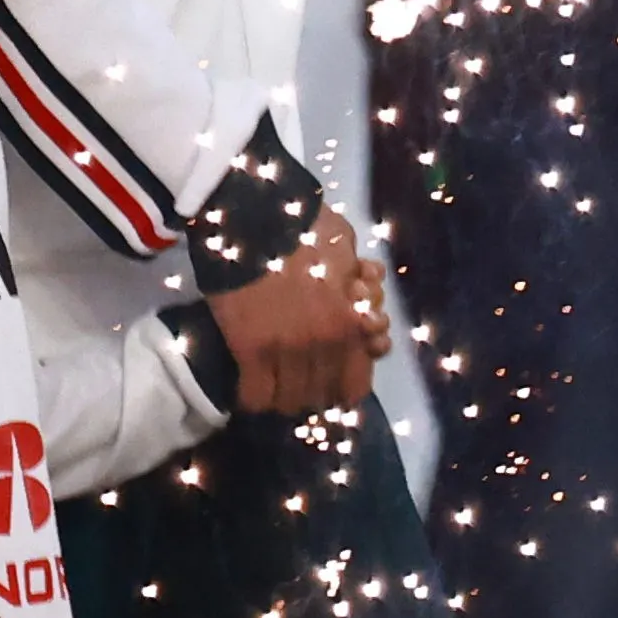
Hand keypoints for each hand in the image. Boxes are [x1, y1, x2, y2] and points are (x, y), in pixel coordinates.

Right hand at [207, 218, 388, 414]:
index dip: (343, 388)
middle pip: (322, 396)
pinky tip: (250, 384)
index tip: (330, 384)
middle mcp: (327, 343)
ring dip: (284, 397)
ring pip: (290, 401)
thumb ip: (360, 292)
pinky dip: (253, 396)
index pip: (356, 384)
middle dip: (313, 393)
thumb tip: (368, 318)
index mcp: (354, 323)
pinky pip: (255, 395)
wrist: (257, 217)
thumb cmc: (306, 229)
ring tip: (275, 385)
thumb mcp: (350, 258)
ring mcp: (288, 349)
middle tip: (299, 382)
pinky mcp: (249, 348)